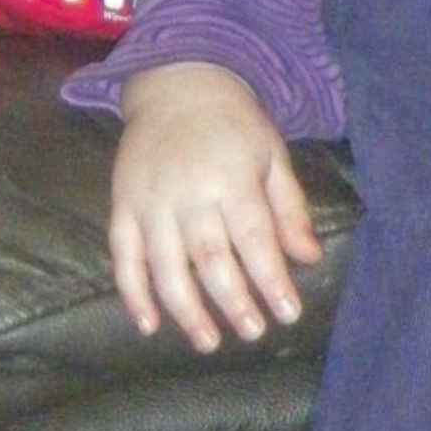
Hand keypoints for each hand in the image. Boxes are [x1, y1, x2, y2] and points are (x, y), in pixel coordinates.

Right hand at [107, 62, 321, 349]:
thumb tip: (309, 257)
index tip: (288, 314)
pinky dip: (133, 294)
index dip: (271, 280)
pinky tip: (150, 325)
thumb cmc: (235, 126)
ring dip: (187, 310)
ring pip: (165, 267)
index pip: (254, 239)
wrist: (177, 88)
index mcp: (232, 178)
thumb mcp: (273, 156)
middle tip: (253, 334)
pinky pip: (123, 257)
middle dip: (234, 302)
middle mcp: (188, 193)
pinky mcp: (121, 207)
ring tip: (209, 342)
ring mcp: (149, 202)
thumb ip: (290, 209)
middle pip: (211, 259)